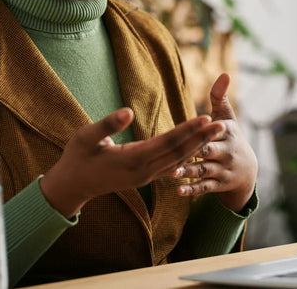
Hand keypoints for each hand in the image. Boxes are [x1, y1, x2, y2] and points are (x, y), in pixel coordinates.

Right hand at [40, 107, 225, 217]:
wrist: (73, 185)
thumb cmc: (77, 157)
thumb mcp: (86, 137)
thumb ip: (108, 124)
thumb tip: (128, 111)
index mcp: (132, 159)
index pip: (168, 142)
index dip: (188, 129)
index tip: (206, 118)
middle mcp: (143, 171)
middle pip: (179, 152)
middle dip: (201, 138)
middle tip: (222, 124)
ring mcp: (145, 177)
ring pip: (177, 161)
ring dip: (197, 146)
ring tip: (213, 133)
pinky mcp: (143, 178)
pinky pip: (169, 166)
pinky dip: (185, 156)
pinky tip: (195, 148)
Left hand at [172, 73, 257, 212]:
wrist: (248, 170)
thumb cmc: (230, 136)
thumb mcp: (228, 117)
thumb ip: (220, 96)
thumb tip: (224, 73)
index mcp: (227, 134)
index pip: (215, 131)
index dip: (208, 129)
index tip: (198, 127)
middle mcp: (225, 153)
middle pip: (209, 151)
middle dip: (197, 152)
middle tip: (178, 152)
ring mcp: (222, 170)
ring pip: (204, 171)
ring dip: (189, 172)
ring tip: (173, 172)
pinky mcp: (217, 185)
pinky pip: (204, 188)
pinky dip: (192, 189)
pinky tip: (178, 190)